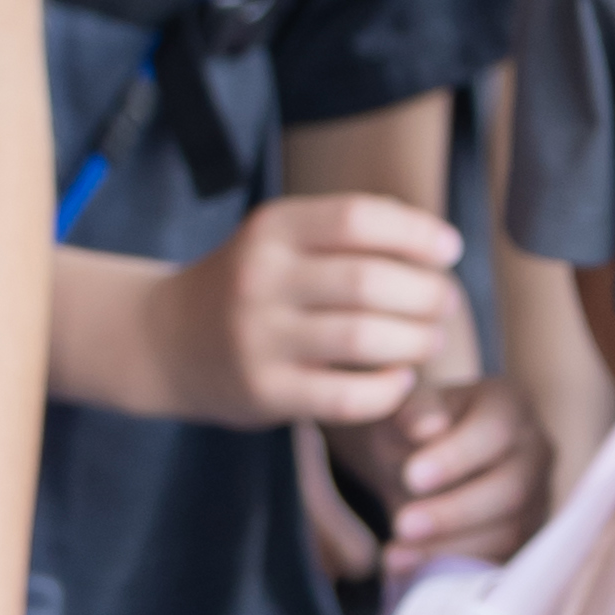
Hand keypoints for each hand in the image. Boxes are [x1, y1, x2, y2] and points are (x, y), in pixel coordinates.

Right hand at [154, 193, 464, 429]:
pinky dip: (388, 390)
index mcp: (270, 229)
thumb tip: (435, 240)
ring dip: (416, 341)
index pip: (357, 218)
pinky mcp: (262, 392)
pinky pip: (346, 396)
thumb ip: (346, 232)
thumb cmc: (250, 286)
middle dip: (427, 293)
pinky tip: (400, 381)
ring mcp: (257, 338)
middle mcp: (259, 278)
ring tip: (429, 341)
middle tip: (446, 304)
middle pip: (368, 281)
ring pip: (363, 339)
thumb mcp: (279, 240)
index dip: (416, 232)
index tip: (449, 250)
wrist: (165, 340)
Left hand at [357, 368, 551, 570]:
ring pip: (509, 531)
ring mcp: (538, 496)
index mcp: (508, 406)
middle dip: (454, 512)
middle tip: (402, 524)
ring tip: (395, 555)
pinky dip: (453, 567)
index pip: (496, 431)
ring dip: (450, 547)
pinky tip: (408, 568)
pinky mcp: (527, 535)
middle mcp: (535, 450)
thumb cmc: (412, 429)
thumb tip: (428, 428)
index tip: (412, 476)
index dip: (456, 457)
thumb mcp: (403, 409)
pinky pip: (501, 559)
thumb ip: (413, 411)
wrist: (419, 460)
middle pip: (511, 489)